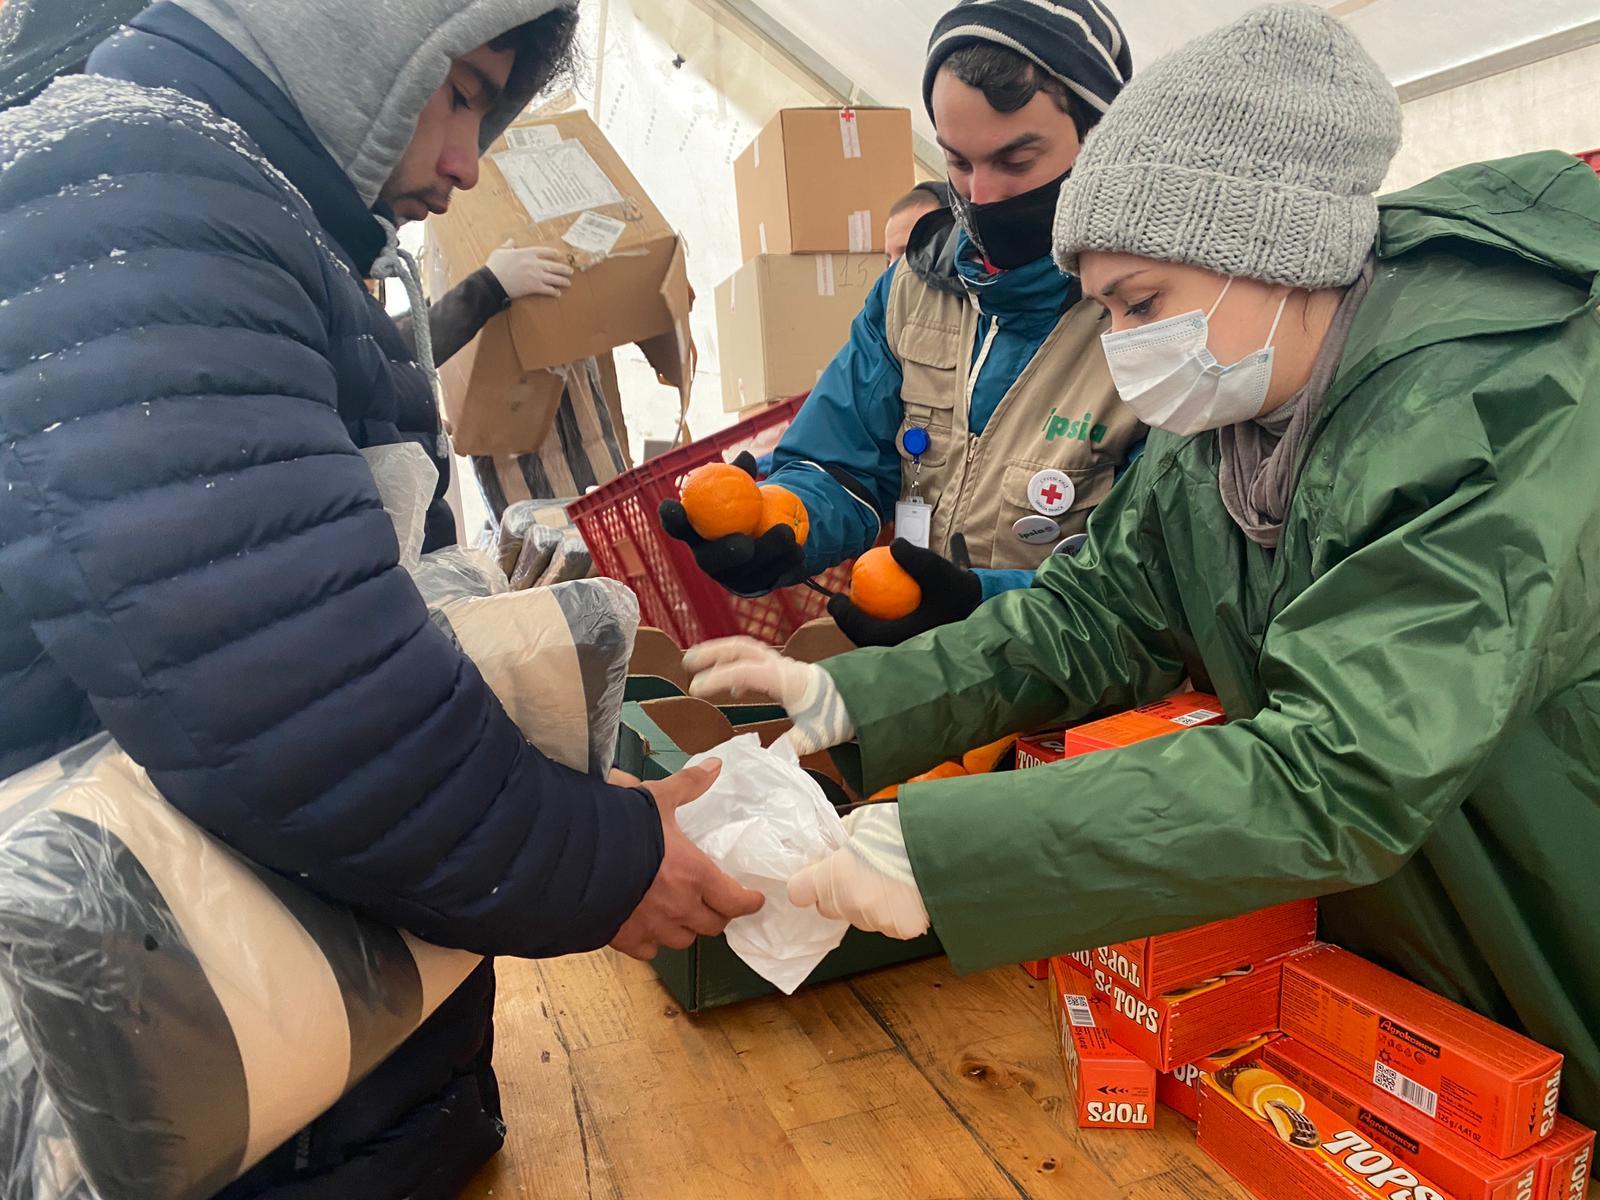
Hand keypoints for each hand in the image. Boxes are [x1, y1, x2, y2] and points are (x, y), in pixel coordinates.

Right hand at [486, 240, 573, 298]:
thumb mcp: (500, 251)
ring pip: (554, 278)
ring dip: (562, 281)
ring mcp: (535, 275)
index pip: (545, 251)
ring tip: (568, 283)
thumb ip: (508, 246)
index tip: (559, 255)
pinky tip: (558, 293)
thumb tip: (511, 241)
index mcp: (527, 253)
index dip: (554, 253)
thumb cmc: (495, 266)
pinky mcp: (533, 287)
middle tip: (570, 271)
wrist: (492, 281)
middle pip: (554, 265)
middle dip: (564, 269)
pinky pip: (547, 289)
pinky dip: (553, 291)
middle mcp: (534, 263)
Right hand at [610, 760, 764, 959]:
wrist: (573, 858)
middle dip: (717, 914)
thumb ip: (688, 785)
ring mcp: (653, 928)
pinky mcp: (625, 940)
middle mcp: (680, 907)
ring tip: (680, 914)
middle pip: (712, 925)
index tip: (753, 900)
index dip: (748, 902)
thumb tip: (715, 766)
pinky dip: (652, 941)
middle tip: (715, 903)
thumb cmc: (622, 828)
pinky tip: (647, 928)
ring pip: (683, 940)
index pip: (735, 901)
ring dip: (686, 928)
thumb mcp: (658, 798)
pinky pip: (649, 951)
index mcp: (695, 875)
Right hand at [659, 452, 805, 595]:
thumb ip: (740, 476)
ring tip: (788, 533)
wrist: (765, 536)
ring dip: (768, 554)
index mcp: (696, 534)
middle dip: (725, 553)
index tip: (672, 504)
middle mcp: (708, 559)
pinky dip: (786, 563)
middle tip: (744, 544)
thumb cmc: (744, 506)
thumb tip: (745, 457)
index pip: (677, 527)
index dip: (671, 519)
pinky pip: (771, 577)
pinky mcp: (756, 585)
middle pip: (711, 561)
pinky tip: (799, 551)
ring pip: (747, 572)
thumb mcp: (742, 490)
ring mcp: (732, 577)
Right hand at [682, 637, 853, 755]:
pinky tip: (730, 684)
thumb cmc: (837, 713)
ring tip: (697, 664)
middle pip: (741, 649)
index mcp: (785, 679)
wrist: (861, 696)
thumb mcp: (817, 734)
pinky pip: (753, 658)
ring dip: (720, 654)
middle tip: (688, 664)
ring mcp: (780, 664)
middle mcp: (780, 666)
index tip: (696, 689)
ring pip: (746, 649)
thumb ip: (793, 745)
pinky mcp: (782, 669)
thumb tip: (770, 758)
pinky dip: (735, 662)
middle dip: (712, 653)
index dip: (718, 679)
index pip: (744, 672)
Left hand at [788, 803, 929, 939]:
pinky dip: (892, 912)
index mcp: (834, 875)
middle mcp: (850, 903)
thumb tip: (831, 846)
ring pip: (858, 917)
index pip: (798, 892)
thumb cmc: (901, 828)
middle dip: (837, 892)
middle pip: (828, 907)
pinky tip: (905, 893)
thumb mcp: (860, 822)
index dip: (805, 883)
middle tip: (860, 871)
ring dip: (866, 904)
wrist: (945, 847)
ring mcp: (876, 920)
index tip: (813, 876)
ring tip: (890, 880)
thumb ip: (839, 839)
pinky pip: (886, 924)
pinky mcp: (900, 930)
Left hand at [828, 538, 981, 646]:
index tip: (835, 599)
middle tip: (838, 602)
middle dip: (848, 623)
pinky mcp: (912, 645)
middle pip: (865, 640)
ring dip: (860, 624)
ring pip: (875, 640)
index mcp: (905, 639)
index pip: (865, 633)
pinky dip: (876, 622)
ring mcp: (908, 650)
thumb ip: (916, 558)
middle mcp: (904, 650)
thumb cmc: (957, 591)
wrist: (979, 608)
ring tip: (851, 603)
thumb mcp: (938, 570)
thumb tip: (893, 545)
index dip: (845, 617)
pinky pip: (886, 635)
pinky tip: (871, 605)